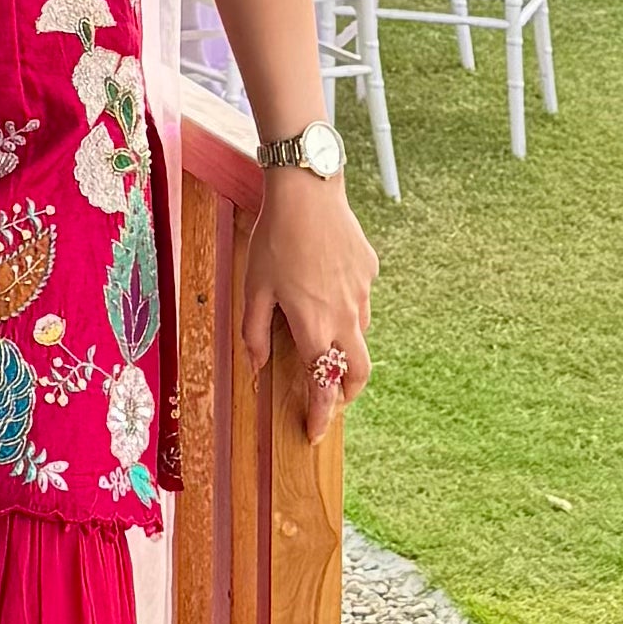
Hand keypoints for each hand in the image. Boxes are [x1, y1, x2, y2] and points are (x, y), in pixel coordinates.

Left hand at [240, 168, 378, 435]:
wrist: (308, 191)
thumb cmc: (275, 239)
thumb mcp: (254, 288)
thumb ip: (253, 333)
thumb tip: (256, 367)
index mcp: (314, 325)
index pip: (322, 385)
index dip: (320, 414)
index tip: (314, 432)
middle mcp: (345, 316)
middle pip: (359, 373)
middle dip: (347, 394)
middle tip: (330, 399)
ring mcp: (362, 293)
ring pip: (359, 335)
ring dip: (344, 347)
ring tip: (320, 336)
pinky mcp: (369, 271)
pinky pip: (360, 301)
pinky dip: (347, 309)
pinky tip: (325, 287)